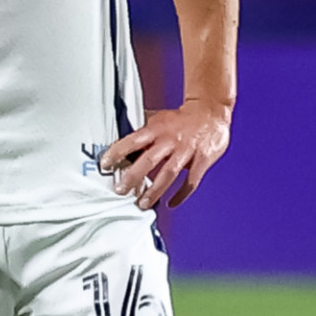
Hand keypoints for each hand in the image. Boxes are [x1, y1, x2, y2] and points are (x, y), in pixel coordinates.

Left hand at [101, 101, 230, 211]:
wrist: (210, 111)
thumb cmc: (182, 118)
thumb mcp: (159, 118)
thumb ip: (142, 131)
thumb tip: (120, 138)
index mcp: (157, 129)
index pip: (133, 140)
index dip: (118, 152)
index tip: (105, 164)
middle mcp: (170, 140)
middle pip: (149, 160)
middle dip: (133, 177)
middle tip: (120, 190)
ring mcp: (187, 150)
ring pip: (168, 174)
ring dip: (155, 191)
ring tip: (143, 203)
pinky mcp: (202, 160)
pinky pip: (191, 182)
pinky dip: (181, 195)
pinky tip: (171, 203)